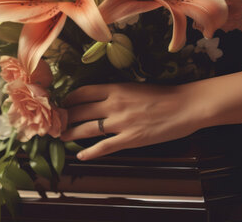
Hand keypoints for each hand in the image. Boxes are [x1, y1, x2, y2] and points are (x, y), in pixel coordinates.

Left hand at [60, 82, 210, 160]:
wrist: (185, 106)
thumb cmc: (164, 95)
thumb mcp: (135, 87)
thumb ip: (117, 93)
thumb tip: (100, 99)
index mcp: (116, 88)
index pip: (83, 92)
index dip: (69, 99)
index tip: (62, 103)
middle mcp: (114, 104)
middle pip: (80, 110)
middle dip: (65, 117)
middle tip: (56, 122)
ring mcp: (121, 123)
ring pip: (87, 129)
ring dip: (71, 133)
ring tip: (61, 136)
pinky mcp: (130, 139)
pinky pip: (104, 147)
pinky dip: (90, 152)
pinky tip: (81, 154)